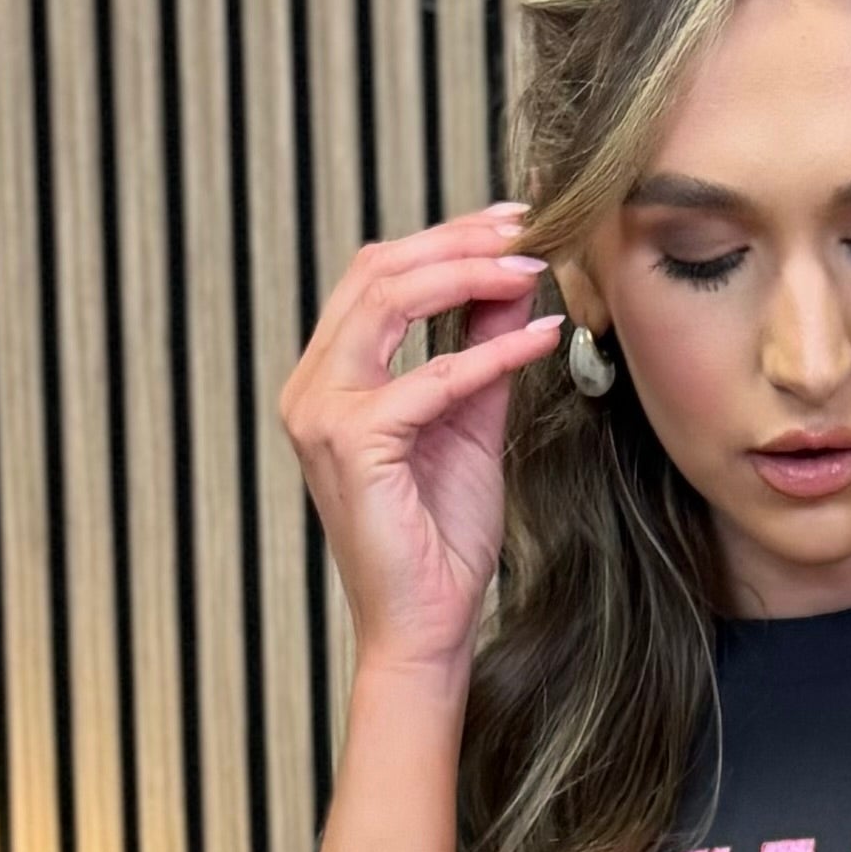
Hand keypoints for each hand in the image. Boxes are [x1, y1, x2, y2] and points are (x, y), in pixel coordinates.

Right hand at [276, 200, 564, 687]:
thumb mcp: (470, 423)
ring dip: (467, 276)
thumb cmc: (440, 539)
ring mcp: (322, 415)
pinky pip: (430, 380)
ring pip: (388, 302)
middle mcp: (313, 387)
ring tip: (532, 268)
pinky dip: (489, 354)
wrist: (425, 627)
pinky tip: (538, 341)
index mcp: (330, 378)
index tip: (509, 224)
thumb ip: (480, 350)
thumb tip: (512, 279)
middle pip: (377, 271)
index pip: (378, 277)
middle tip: (526, 228)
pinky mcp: (354, 446)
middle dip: (457, 241)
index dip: (444, 240)